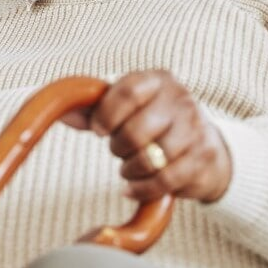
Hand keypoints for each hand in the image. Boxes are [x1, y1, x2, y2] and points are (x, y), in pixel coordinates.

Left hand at [61, 70, 230, 202]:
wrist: (205, 144)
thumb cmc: (154, 121)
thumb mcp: (127, 106)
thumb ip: (94, 108)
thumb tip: (62, 113)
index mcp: (158, 79)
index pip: (127, 92)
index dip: (106, 114)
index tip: (98, 130)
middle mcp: (180, 100)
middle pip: (136, 131)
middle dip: (118, 147)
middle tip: (118, 150)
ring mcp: (195, 129)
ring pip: (150, 159)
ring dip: (130, 169)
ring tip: (129, 167)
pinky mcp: (203, 158)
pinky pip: (163, 181)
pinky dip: (141, 188)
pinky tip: (133, 187)